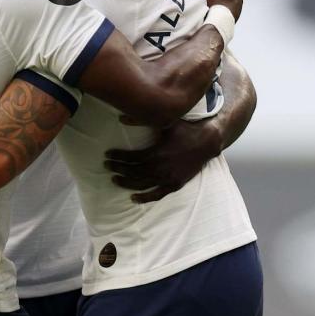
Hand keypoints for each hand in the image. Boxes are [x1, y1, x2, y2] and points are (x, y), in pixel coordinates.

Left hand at [103, 118, 222, 203]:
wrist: (207, 142)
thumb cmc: (185, 130)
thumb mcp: (165, 122)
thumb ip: (142, 120)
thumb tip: (121, 117)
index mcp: (156, 152)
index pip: (131, 158)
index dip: (117, 157)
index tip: (107, 155)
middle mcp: (160, 167)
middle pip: (133, 172)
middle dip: (118, 169)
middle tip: (107, 166)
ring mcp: (168, 178)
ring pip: (141, 184)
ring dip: (126, 183)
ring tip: (114, 180)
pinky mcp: (175, 184)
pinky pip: (157, 195)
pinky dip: (144, 198)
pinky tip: (133, 198)